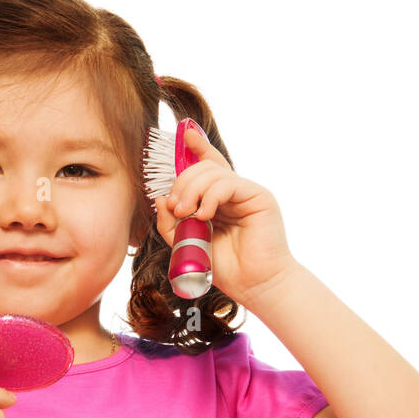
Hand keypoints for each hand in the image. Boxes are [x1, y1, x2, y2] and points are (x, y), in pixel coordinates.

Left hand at [154, 127, 298, 305]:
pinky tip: (204, 215)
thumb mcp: (185, 243)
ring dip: (191, 191)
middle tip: (176, 210)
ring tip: (187, 215)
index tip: (184, 134)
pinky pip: (227, 183)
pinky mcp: (258, 196)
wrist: (253, 284)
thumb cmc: (223, 267)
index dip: (196, 148)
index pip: (206, 166)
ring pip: (211, 172)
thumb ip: (170, 222)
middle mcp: (231, 192)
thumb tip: (160, 198)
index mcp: (216, 200)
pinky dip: (210, 196)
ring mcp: (245, 192)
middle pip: (201, 169)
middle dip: (181, 184)